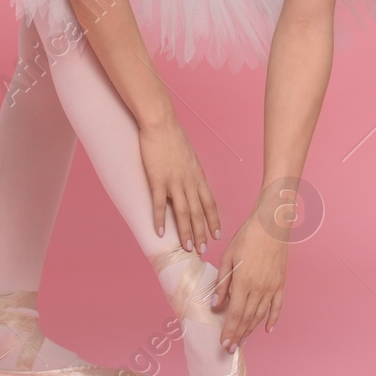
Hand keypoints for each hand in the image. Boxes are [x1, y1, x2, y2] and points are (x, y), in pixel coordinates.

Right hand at [136, 114, 220, 253]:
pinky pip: (160, 203)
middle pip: (198, 212)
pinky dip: (160, 219)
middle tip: (204, 251)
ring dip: (186, 232)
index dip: (214, 220)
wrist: (161, 123)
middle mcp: (190, 181)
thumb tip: (193, 182)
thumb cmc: (173, 136)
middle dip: (202, 233)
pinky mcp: (158, 179)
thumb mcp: (189, 156)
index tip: (217, 235)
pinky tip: (160, 232)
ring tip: (188, 248)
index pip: (210, 203)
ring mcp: (174, 181)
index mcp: (198, 176)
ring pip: (183, 212)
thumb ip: (191, 171)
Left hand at [211, 203, 287, 351]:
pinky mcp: (281, 283)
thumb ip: (222, 284)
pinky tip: (267, 329)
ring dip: (251, 330)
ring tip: (243, 341)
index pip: (235, 314)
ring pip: (261, 315)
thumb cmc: (246, 237)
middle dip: (238, 335)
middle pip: (247, 318)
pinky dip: (272, 319)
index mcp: (244, 282)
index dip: (229, 330)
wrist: (271, 225)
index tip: (224, 343)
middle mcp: (260, 288)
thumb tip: (216, 305)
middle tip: (230, 349)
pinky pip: (277, 306)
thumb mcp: (228, 257)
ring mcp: (272, 287)